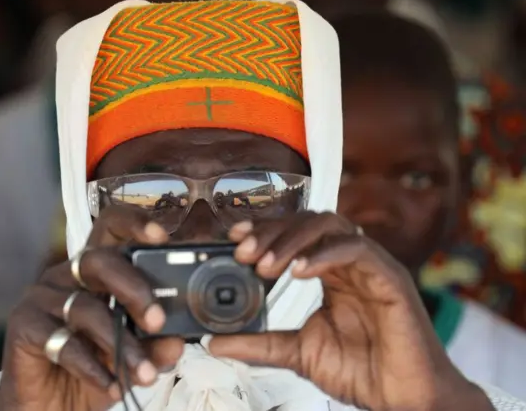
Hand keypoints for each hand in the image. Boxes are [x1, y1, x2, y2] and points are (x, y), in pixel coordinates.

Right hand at [0, 206, 183, 410]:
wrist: (49, 409)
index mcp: (95, 271)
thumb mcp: (131, 358)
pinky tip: (113, 386)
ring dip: (120, 344)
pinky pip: (63, 342)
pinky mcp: (24, 326)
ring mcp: (42, 298)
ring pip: (85, 308)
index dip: (134, 223)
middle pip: (99, 261)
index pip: (110, 229)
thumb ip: (154, 347)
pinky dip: (93, 368)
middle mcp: (67, 275)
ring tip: (144, 374)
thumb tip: (177, 342)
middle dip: (134, 288)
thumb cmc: (94, 371)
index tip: (161, 236)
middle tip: (157, 321)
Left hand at [209, 211, 490, 410]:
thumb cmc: (360, 372)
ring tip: (264, 265)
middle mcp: (348, 262)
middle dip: (271, 232)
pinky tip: (299, 270)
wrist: (402, 399)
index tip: (233, 238)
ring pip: (329, 226)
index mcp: (329, 272)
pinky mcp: (390, 277)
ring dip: (292, 240)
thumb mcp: (297, 353)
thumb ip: (258, 343)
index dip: (264, 230)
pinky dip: (324, 254)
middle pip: (308, 222)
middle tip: (243, 253)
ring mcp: (371, 266)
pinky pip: (356, 249)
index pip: (295, 235)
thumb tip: (213, 341)